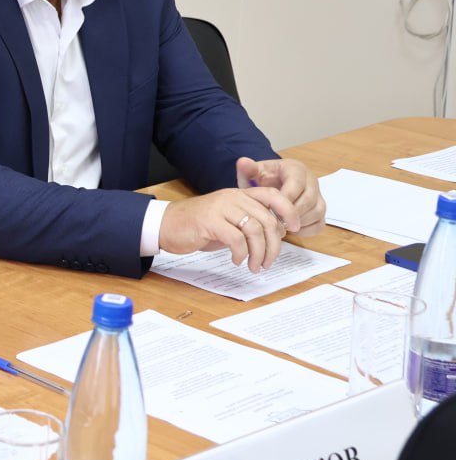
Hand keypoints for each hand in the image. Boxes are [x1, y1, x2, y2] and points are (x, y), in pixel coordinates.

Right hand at [159, 186, 299, 271]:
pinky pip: (236, 239)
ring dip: (259, 253)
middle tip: (268, 262)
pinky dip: (241, 254)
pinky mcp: (209, 221)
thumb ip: (249, 222)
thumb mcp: (228, 219)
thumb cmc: (198, 225)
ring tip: (254, 265)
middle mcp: (232, 197)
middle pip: (268, 219)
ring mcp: (221, 208)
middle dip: (274, 245)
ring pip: (255, 230)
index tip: (294, 228)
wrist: (166, 224)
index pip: (273, 195)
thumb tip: (276, 235)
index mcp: (239, 194)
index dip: (289, 211)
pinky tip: (237, 260)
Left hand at [236, 156, 325, 236]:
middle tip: (274, 222)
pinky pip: (320, 223)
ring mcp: (318, 196)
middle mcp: (311, 181)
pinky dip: (307, 230)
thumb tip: (242, 162)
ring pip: (317, 212)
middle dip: (291, 213)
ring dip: (299, 222)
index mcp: (296, 169)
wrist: (271, 185)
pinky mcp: (319, 210)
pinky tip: (290, 230)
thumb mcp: (253, 173)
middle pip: (309, 200)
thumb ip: (247, 169)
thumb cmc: (263, 179)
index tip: (270, 209)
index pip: (296, 184)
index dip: (284, 199)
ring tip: (280, 226)